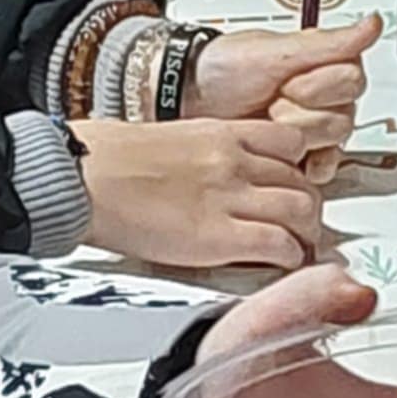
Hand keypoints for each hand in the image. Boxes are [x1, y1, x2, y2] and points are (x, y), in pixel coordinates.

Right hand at [75, 118, 320, 269]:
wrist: (86, 176)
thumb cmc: (112, 160)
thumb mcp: (173, 141)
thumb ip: (206, 155)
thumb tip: (217, 177)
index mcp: (221, 133)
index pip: (290, 144)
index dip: (301, 171)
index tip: (297, 187)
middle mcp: (233, 160)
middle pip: (302, 180)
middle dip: (309, 208)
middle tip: (303, 227)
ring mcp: (229, 196)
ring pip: (302, 210)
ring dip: (307, 234)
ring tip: (299, 249)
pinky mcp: (218, 236)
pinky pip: (279, 245)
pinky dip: (291, 258)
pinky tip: (283, 264)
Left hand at [186, 16, 383, 176]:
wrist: (190, 98)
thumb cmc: (224, 68)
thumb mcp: (274, 51)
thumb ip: (329, 43)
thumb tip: (373, 24)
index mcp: (325, 63)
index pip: (352, 80)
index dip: (318, 86)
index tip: (289, 82)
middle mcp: (325, 95)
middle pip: (344, 115)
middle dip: (302, 112)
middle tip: (273, 101)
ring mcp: (314, 127)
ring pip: (334, 140)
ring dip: (296, 133)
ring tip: (269, 120)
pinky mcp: (302, 155)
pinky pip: (326, 168)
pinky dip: (306, 164)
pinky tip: (285, 154)